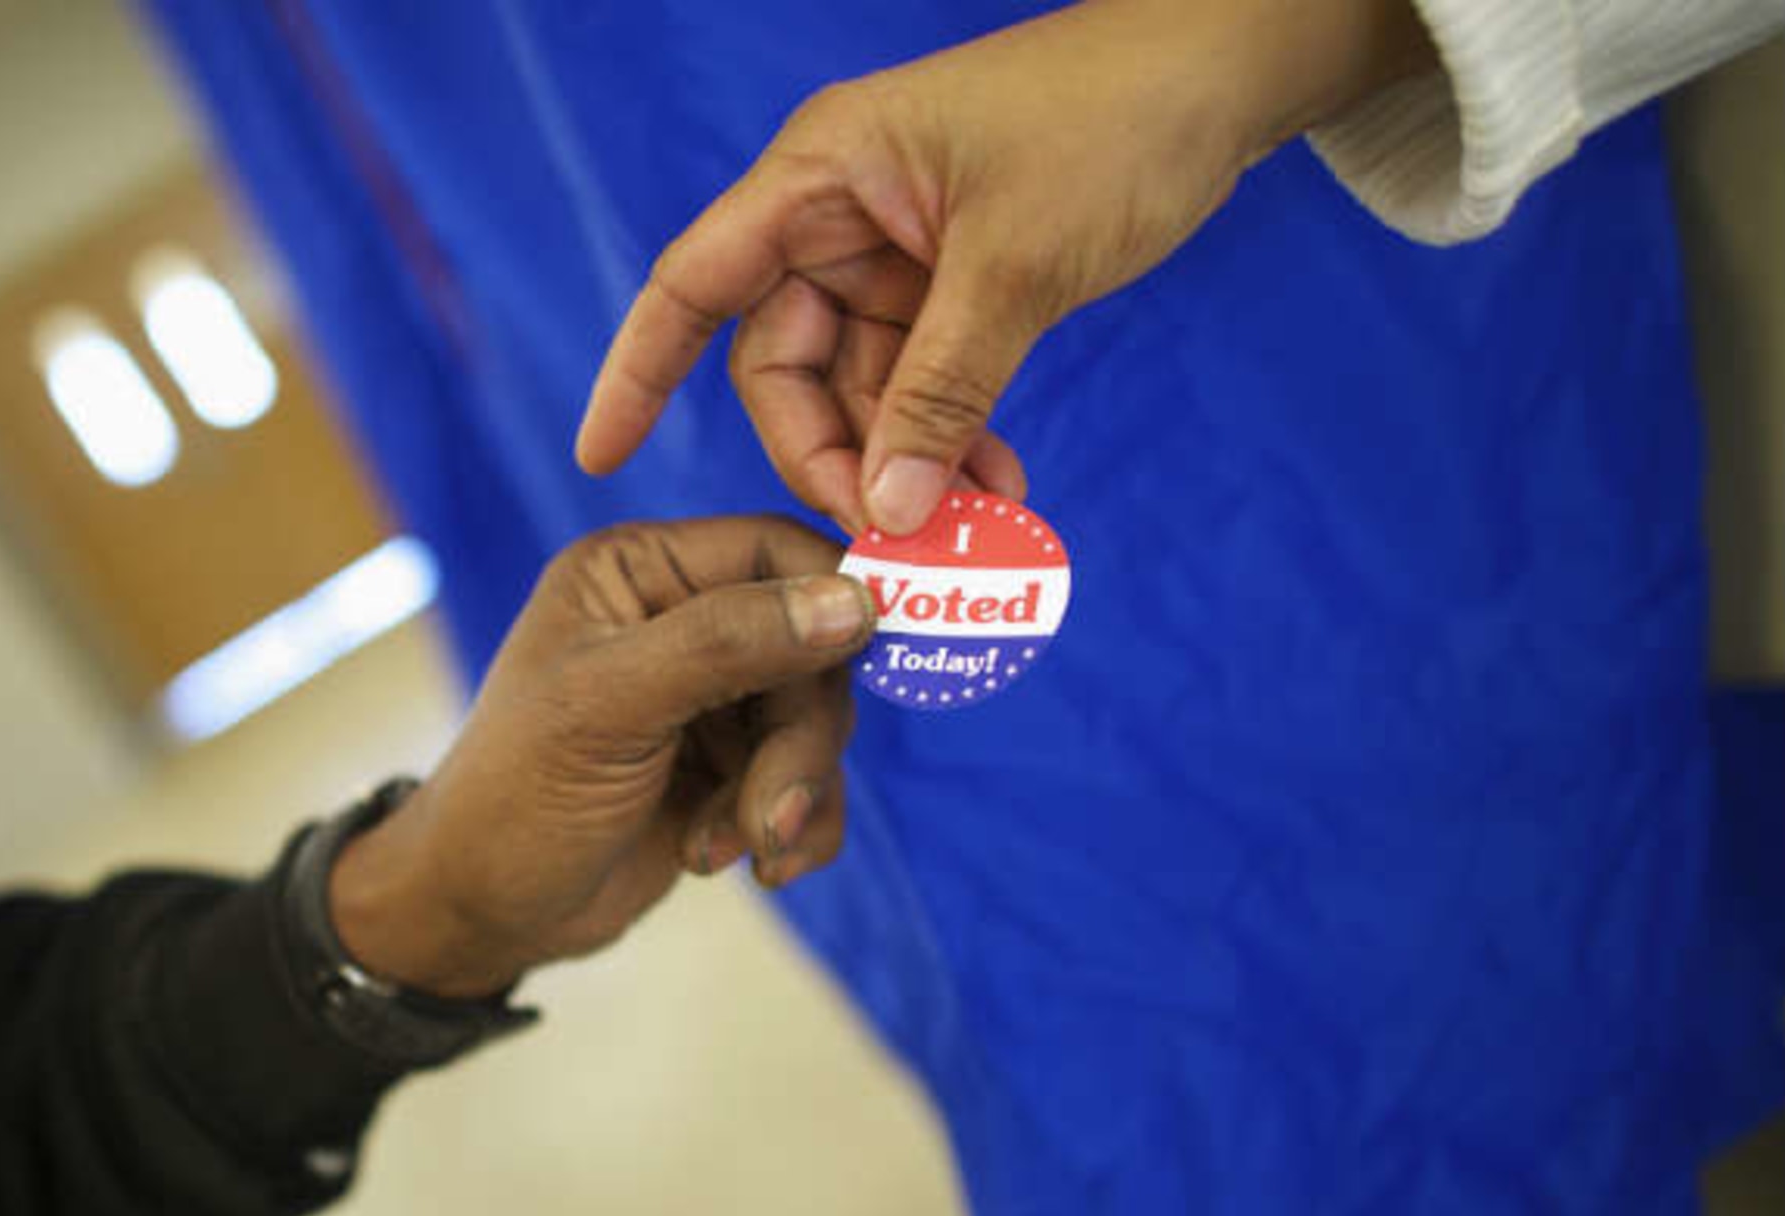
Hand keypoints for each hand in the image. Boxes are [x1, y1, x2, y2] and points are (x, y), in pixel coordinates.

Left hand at [327, 517, 874, 997]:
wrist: (479, 917)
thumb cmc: (515, 795)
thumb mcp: (611, 707)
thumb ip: (729, 644)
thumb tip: (858, 602)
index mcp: (640, 571)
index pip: (775, 549)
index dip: (837, 593)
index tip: (888, 648)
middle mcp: (682, 620)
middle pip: (812, 648)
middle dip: (798, 741)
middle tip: (772, 811)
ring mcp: (711, 698)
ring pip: (816, 724)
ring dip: (789, 794)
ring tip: (739, 848)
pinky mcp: (731, 769)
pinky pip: (809, 783)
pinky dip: (794, 828)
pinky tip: (746, 866)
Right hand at [575, 0, 1431, 534]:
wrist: (1220, 75)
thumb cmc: (1109, 123)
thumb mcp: (1015, 266)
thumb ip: (941, 393)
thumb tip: (884, 516)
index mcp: (820, 176)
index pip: (694, 283)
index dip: (638, 369)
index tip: (600, 455)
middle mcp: (839, 216)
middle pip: (784, 364)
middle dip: (832, 454)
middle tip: (897, 533)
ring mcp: (897, 255)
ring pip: (862, 389)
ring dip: (909, 462)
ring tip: (980, 522)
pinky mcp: (953, 284)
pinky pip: (924, 382)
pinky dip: (952, 437)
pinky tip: (1000, 484)